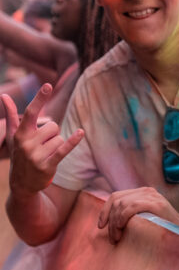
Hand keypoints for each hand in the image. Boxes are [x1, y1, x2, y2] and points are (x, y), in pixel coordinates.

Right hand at [1, 83, 83, 197]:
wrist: (21, 184)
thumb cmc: (19, 154)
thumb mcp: (13, 136)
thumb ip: (11, 115)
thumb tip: (4, 95)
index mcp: (20, 134)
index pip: (31, 112)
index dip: (40, 98)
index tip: (48, 85)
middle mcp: (27, 143)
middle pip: (53, 126)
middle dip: (52, 134)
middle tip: (42, 146)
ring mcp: (36, 155)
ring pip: (60, 138)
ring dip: (57, 145)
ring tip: (46, 154)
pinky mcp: (47, 165)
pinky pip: (64, 149)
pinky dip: (73, 141)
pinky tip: (80, 133)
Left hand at [98, 187, 178, 243]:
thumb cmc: (163, 231)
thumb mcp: (145, 219)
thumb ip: (132, 214)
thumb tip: (110, 219)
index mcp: (143, 193)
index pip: (117, 195)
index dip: (105, 210)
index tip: (100, 226)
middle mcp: (147, 191)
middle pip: (117, 199)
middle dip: (109, 219)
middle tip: (113, 238)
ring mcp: (152, 196)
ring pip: (122, 204)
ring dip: (115, 223)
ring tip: (117, 238)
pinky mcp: (156, 204)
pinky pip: (131, 207)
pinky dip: (122, 219)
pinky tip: (123, 230)